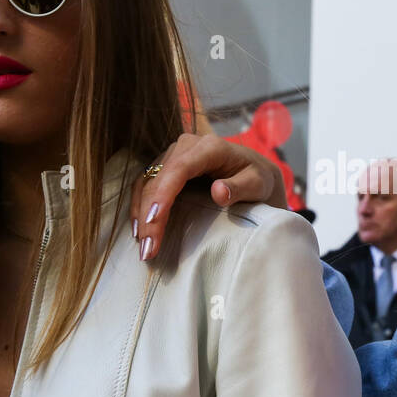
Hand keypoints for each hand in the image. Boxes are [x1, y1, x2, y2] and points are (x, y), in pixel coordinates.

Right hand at [130, 133, 287, 260]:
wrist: (254, 172)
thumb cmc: (257, 179)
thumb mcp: (258, 184)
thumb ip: (240, 188)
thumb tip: (218, 192)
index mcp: (210, 147)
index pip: (179, 169)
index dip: (163, 194)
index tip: (154, 221)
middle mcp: (187, 146)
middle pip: (158, 179)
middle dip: (149, 216)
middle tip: (148, 250)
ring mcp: (173, 155)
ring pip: (147, 183)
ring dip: (140, 215)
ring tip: (143, 248)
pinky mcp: (166, 166)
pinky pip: (146, 185)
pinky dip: (140, 208)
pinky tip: (138, 231)